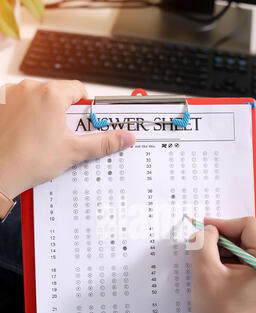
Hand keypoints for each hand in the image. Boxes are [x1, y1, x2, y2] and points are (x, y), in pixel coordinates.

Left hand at [0, 79, 135, 198]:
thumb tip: (124, 137)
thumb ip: (103, 142)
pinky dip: (25, 116)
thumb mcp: (73, 151)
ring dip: (43, 113)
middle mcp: (29, 89)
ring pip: (37, 99)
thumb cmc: (29, 161)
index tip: (82, 123)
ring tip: (42, 139)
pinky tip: (26, 136)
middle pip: (57, 94)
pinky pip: (19, 104)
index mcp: (50, 94)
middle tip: (63, 136)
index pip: (78, 89)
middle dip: (63, 113)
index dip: (84, 107)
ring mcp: (11, 95)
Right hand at [189, 216, 255, 312]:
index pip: (248, 227)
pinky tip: (215, 271)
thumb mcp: (206, 273)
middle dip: (222, 239)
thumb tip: (206, 231)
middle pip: (247, 238)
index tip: (203, 228)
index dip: (223, 224)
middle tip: (201, 246)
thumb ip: (203, 244)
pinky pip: (246, 264)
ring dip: (224, 251)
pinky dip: (229, 262)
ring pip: (245, 250)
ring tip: (206, 263)